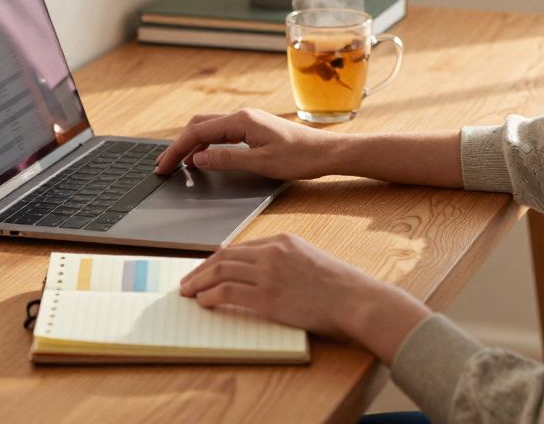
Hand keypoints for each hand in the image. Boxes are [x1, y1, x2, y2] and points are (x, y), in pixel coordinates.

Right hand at [154, 108, 342, 179]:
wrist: (327, 152)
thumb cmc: (300, 158)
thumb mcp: (261, 163)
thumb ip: (227, 160)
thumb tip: (198, 160)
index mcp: (241, 121)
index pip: (198, 132)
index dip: (177, 150)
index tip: (164, 166)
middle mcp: (242, 116)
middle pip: (199, 125)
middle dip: (179, 145)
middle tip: (166, 166)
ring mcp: (248, 121)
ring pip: (209, 128)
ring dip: (192, 144)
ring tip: (179, 164)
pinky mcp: (253, 128)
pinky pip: (222, 133)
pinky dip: (207, 145)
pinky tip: (204, 159)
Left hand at [177, 233, 429, 363]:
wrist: (356, 300)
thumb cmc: (339, 286)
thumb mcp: (310, 259)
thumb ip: (284, 260)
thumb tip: (258, 272)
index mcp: (282, 240)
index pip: (238, 248)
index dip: (216, 259)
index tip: (205, 269)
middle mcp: (272, 253)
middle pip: (224, 257)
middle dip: (201, 269)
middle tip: (187, 281)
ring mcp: (268, 275)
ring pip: (221, 273)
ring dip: (199, 283)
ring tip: (188, 292)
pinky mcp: (267, 298)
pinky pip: (228, 294)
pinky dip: (210, 297)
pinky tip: (204, 302)